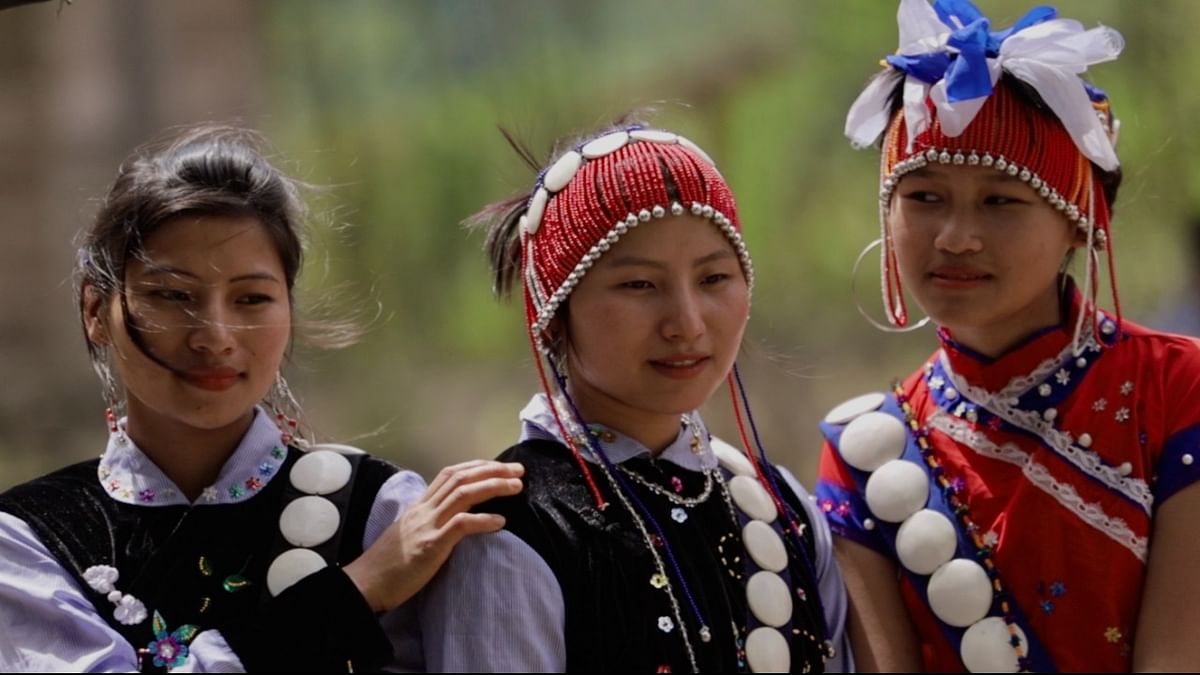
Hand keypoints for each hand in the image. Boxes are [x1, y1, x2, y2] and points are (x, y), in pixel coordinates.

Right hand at [344, 460, 523, 611]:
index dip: (477, 466)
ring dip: (493, 487)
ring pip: (463, 494)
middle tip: (518, 470)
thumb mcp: (410, 534)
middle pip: (461, 478)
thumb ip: (431, 522)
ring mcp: (427, 526)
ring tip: (516, 487)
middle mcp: (424, 510)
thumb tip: (455, 519)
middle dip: (492, 470)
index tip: (498, 466)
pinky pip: (461, 525)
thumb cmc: (389, 564)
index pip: (450, 474)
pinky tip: (501, 521)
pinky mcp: (430, 546)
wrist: (365, 584)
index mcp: (419, 506)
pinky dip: (483, 520)